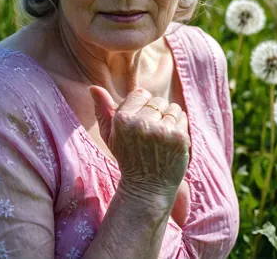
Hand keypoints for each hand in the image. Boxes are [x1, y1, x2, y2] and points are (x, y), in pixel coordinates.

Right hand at [89, 85, 190, 201]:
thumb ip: (102, 110)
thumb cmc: (128, 158)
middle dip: (157, 113)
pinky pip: (182, 118)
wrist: (147, 189)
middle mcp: (141, 124)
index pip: (141, 93)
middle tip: (151, 134)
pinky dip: (180, 126)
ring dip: (170, 118)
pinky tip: (171, 141)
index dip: (142, 107)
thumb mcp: (110, 135)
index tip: (140, 123)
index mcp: (122, 120)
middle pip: (158, 101)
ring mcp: (162, 131)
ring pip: (172, 107)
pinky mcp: (179, 138)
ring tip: (161, 138)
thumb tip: (93, 87)